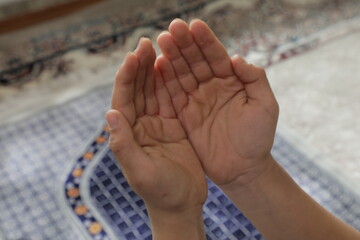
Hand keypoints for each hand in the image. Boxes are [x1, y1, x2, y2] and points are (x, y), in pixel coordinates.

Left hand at [106, 38, 206, 238]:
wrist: (182, 204)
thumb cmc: (160, 192)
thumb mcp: (141, 172)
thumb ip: (124, 145)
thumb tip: (110, 114)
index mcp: (128, 135)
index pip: (123, 100)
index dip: (126, 78)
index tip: (132, 56)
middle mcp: (139, 126)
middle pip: (137, 91)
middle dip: (139, 67)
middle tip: (146, 42)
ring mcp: (156, 125)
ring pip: (153, 92)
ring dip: (153, 71)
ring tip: (158, 48)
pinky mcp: (173, 126)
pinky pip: (170, 100)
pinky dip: (170, 84)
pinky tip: (171, 68)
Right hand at [156, 19, 278, 186]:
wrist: (244, 169)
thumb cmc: (258, 138)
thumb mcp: (265, 106)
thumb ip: (255, 79)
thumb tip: (235, 57)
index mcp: (232, 82)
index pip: (216, 56)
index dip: (206, 41)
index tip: (194, 25)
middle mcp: (212, 87)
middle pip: (195, 61)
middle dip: (184, 44)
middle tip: (172, 28)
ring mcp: (197, 101)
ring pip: (182, 74)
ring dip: (171, 57)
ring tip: (161, 41)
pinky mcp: (184, 116)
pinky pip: (173, 95)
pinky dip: (164, 81)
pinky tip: (157, 66)